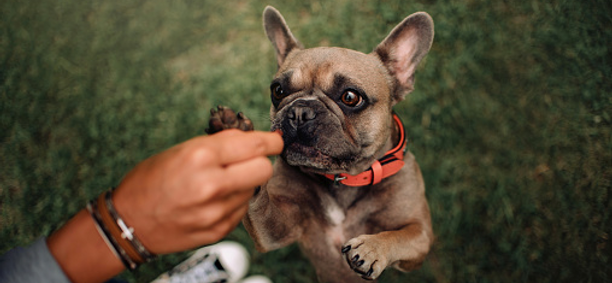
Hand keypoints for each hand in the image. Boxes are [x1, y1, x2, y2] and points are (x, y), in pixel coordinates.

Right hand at [112, 129, 282, 253]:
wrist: (128, 222)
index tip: (276, 141)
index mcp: (200, 157)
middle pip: (264, 169)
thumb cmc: (151, 181)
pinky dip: (232, 202)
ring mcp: (215, 212)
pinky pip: (241, 210)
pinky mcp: (217, 231)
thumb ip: (220, 144)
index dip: (271, 142)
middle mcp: (210, 185)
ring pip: (252, 190)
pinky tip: (211, 201)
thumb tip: (254, 138)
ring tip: (217, 183)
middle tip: (248, 161)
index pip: (255, 146)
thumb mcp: (182, 150)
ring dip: (243, 183)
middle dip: (260, 162)